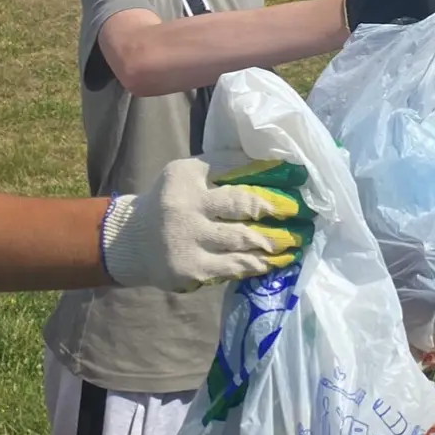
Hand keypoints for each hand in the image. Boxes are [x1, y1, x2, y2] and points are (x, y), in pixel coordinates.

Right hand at [100, 156, 314, 292]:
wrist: (131, 242)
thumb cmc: (170, 203)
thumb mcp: (187, 176)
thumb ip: (221, 169)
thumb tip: (272, 166)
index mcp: (185, 176)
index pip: (233, 167)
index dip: (267, 172)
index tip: (297, 176)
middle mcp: (185, 205)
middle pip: (242, 205)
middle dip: (277, 209)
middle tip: (302, 212)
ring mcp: (188, 240)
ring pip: (243, 239)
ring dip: (275, 241)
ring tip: (297, 240)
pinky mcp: (192, 268)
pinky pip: (235, 266)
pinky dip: (258, 264)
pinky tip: (274, 261)